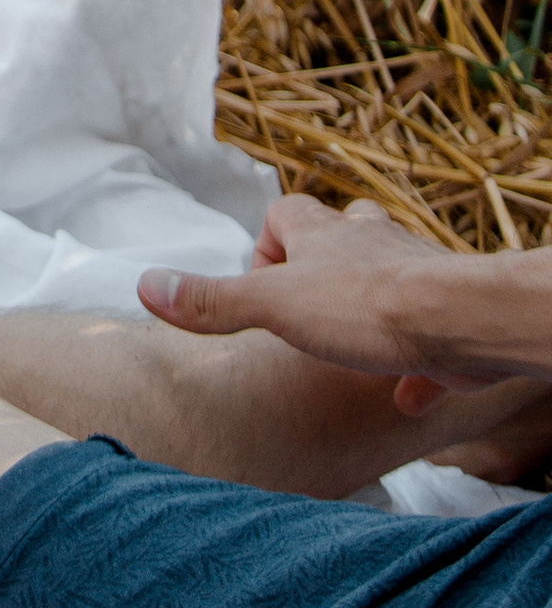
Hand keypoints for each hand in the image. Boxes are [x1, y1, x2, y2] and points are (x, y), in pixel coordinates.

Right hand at [139, 192, 528, 405]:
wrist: (461, 324)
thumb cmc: (367, 309)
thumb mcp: (273, 306)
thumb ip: (214, 301)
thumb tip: (147, 287)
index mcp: (322, 234)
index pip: (285, 212)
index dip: (267, 243)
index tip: (261, 284)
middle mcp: (368, 242)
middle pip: (341, 234)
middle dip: (322, 267)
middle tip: (306, 311)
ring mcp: (412, 275)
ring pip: (387, 275)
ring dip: (369, 306)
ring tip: (351, 346)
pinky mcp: (446, 319)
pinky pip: (428, 338)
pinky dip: (414, 364)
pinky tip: (404, 395)